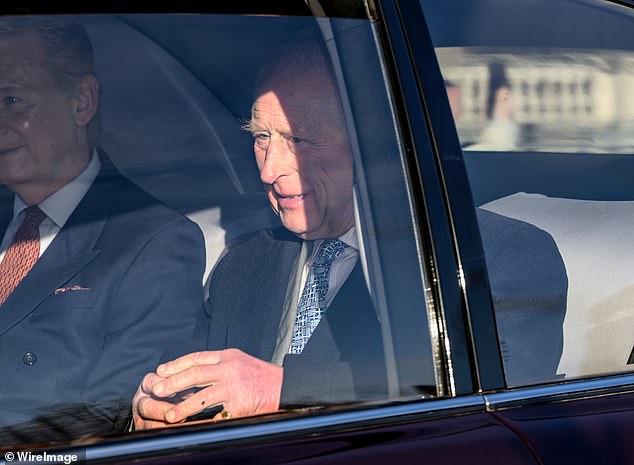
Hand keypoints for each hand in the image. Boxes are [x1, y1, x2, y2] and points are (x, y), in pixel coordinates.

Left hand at [134, 349, 282, 427]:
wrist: (285, 386)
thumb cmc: (261, 376)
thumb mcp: (239, 362)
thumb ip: (218, 365)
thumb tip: (191, 374)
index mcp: (227, 356)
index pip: (196, 358)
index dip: (176, 364)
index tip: (160, 371)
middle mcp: (229, 368)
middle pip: (194, 374)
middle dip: (173, 383)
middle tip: (157, 390)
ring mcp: (234, 386)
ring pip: (202, 397)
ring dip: (183, 407)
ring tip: (169, 415)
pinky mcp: (240, 404)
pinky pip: (218, 416)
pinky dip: (205, 423)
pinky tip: (193, 428)